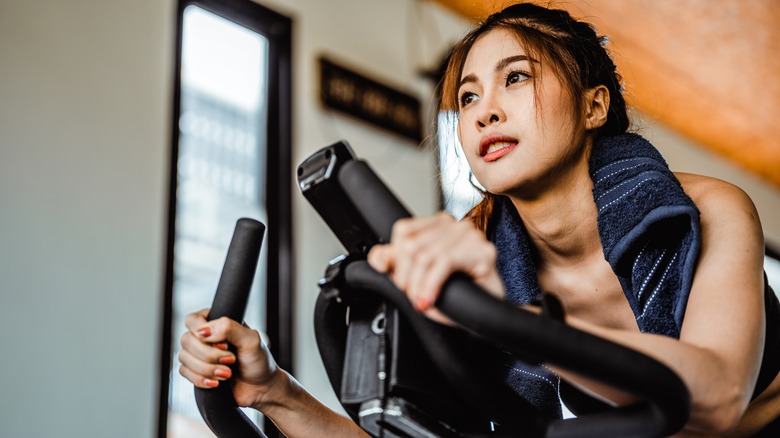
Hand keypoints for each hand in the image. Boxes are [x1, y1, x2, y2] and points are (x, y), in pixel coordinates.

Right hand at [179, 309, 278, 409]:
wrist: (261, 388)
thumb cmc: (258, 361)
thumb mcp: (251, 339)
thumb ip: (229, 328)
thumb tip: (203, 330)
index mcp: (217, 322)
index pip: (193, 320)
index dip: (203, 334)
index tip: (224, 345)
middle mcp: (206, 336)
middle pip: (186, 340)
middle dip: (209, 355)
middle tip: (231, 360)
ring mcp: (199, 354)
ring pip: (184, 357)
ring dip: (207, 369)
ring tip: (227, 373)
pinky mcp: (196, 371)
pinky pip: (184, 372)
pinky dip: (201, 379)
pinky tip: (216, 383)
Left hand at [367, 212, 503, 321]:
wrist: (488, 315)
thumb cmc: (459, 295)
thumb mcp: (419, 279)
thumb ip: (396, 265)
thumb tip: (377, 256)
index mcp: (439, 224)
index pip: (403, 231)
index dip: (395, 259)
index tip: (402, 282)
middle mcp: (456, 224)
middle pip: (412, 245)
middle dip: (405, 277)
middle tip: (412, 296)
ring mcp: (471, 235)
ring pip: (425, 255)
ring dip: (418, 285)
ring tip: (421, 301)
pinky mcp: (482, 250)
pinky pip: (444, 262)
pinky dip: (431, 285)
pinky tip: (429, 300)